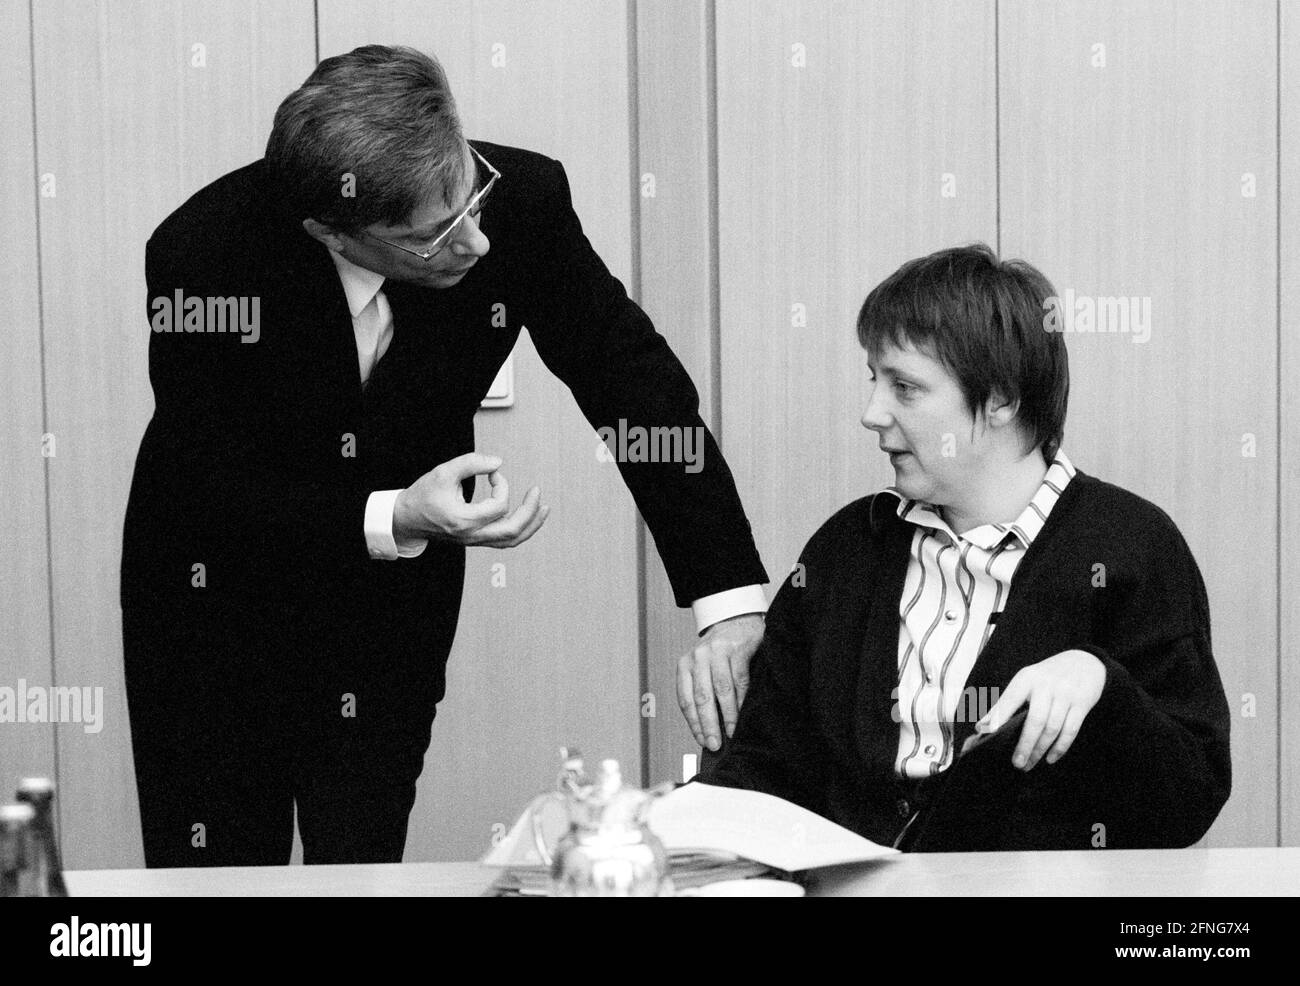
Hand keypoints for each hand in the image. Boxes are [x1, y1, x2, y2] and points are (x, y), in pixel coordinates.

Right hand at [393, 452, 549, 547]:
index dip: (502, 485)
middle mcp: (472, 535)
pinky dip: (519, 530)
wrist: (406, 519)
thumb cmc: (422, 496)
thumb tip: (498, 462)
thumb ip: (471, 463)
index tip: (493, 473)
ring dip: (531, 525)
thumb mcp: (444, 472)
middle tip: (537, 493)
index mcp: (464, 521)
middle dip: (530, 511)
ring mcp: (474, 540)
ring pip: (511, 540)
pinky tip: (527, 517)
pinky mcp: (475, 539)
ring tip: (543, 509)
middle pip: (513, 531)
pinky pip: (503, 540)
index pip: (499, 506)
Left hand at [676, 613, 764, 750]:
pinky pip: (740, 679)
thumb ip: (704, 691)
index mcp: (686, 664)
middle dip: (709, 724)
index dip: (694, 723)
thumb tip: (710, 727)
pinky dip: (742, 700)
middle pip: (702, 697)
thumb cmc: (720, 651)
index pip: (686, 700)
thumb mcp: (704, 667)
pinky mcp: (738, 648)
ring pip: (721, 690)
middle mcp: (699, 657)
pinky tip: (744, 713)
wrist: (737, 620)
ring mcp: (718, 651)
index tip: (701, 740)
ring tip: (732, 732)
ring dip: (728, 715)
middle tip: (715, 743)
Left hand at [976, 649, 1105, 770]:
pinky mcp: (1082, 704)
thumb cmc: (1047, 677)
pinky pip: (1070, 730)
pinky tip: (1050, 758)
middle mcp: (1046, 686)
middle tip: (1017, 763)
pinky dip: (1060, 747)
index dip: (999, 716)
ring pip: (1052, 728)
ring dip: (1040, 750)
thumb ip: (1006, 703)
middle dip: (1025, 744)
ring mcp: (1065, 695)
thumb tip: (982, 726)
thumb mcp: (1026, 681)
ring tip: (1029, 764)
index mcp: (1026, 679)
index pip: (1010, 699)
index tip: (988, 732)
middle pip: (1035, 720)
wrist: (1084, 662)